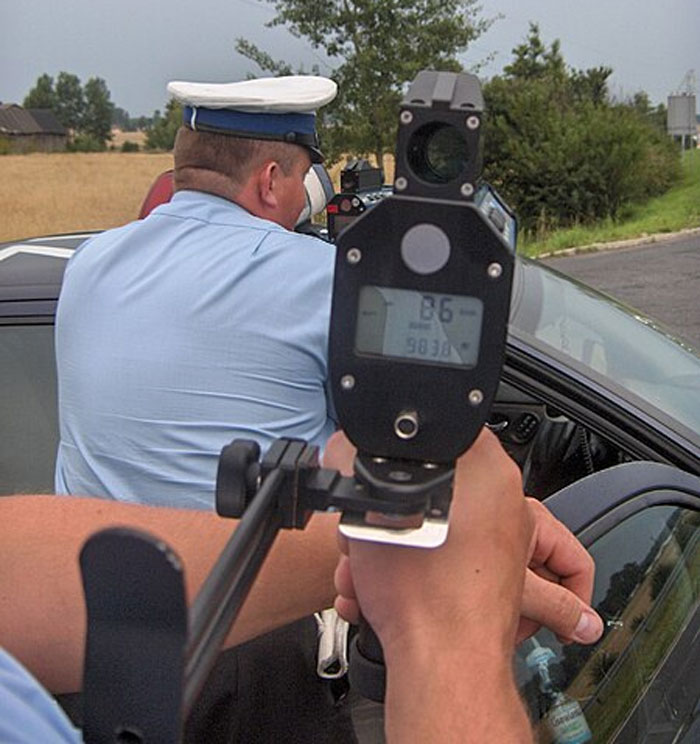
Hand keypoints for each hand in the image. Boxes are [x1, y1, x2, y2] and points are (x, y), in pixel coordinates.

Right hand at [324, 429, 602, 648]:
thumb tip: (346, 444)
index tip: (378, 466)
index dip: (398, 447)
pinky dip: (423, 549)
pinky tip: (397, 572)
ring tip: (379, 555)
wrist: (443, 661)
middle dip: (394, 497)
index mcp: (488, 469)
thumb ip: (356, 460)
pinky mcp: (494, 565)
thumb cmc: (421, 591)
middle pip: (435, 475)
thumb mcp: (370, 507)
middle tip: (371, 521)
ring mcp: (506, 535)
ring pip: (439, 512)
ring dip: (402, 527)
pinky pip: (451, 541)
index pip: (440, 428)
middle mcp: (507, 498)